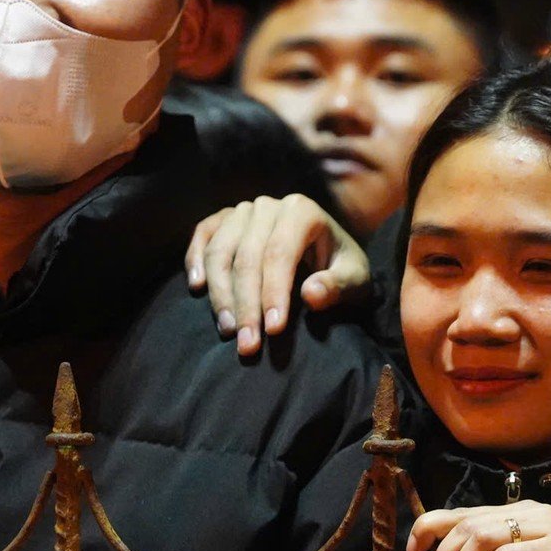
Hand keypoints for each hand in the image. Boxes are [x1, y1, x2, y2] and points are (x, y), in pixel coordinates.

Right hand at [183, 195, 370, 355]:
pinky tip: (197, 287)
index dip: (273, 292)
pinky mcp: (225, 220)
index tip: (273, 329)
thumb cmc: (342, 268)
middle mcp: (269, 206)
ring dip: (220, 294)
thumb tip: (311, 294)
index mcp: (302, 211)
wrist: (329, 253)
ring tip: (230, 331)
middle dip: (246, 305)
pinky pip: (203, 234)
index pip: (279, 254)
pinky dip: (195, 259)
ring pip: (221, 252)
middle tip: (248, 345)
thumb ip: (338, 286)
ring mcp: (244, 211)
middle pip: (247, 257)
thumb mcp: (355, 280)